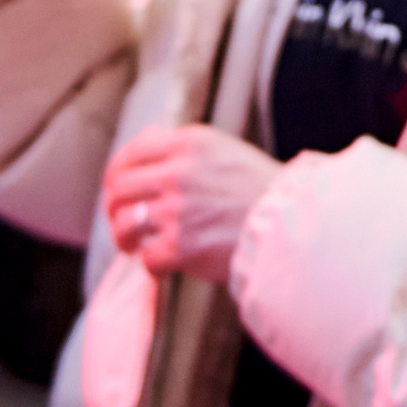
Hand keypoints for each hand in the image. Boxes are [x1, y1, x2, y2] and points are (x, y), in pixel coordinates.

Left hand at [100, 125, 281, 284]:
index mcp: (189, 144)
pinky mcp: (180, 247)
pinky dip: (153, 264)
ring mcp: (176, 211)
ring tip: (134, 245)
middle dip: (114, 207)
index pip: (131, 153)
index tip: (116, 187)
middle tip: (120, 219)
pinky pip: (147, 258)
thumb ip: (185, 148)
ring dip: (124, 237)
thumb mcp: (226, 151)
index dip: (116, 173)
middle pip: (119, 189)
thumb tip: (147, 142)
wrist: (292, 226)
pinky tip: (164, 265)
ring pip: (125, 223)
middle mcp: (178, 173)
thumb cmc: (264, 191)